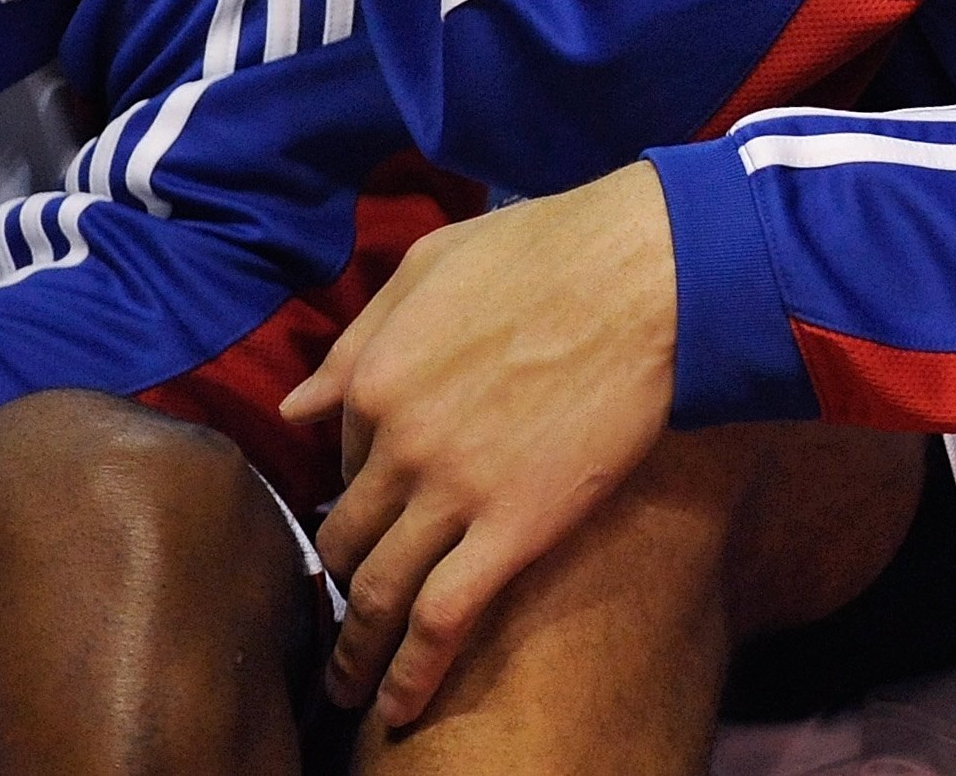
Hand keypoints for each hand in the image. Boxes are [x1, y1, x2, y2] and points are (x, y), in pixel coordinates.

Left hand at [282, 165, 679, 726]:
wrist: (658, 270)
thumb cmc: (559, 246)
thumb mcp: (436, 264)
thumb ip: (360, 335)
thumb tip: (297, 406)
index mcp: (374, 377)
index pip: (343, 458)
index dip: (361, 486)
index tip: (379, 511)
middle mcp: (397, 443)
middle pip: (346, 537)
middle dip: (339, 582)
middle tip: (345, 615)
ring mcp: (454, 490)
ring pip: (378, 592)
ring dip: (354, 651)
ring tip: (347, 688)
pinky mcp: (517, 528)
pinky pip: (443, 619)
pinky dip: (412, 673)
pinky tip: (399, 708)